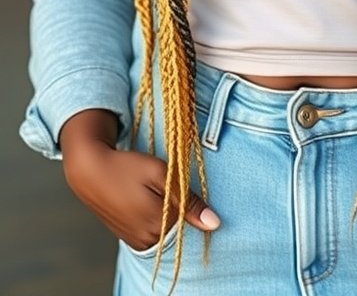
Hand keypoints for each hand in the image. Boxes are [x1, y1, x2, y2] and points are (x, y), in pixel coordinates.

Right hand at [60, 111, 219, 250]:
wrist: (89, 172)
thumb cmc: (126, 167)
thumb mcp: (160, 173)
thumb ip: (188, 200)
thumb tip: (214, 224)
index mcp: (159, 223)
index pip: (192, 222)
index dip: (192, 203)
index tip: (181, 185)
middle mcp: (148, 239)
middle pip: (180, 229)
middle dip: (180, 209)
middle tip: (160, 185)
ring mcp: (137, 242)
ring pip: (167, 231)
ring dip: (168, 214)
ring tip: (150, 191)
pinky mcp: (130, 239)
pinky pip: (153, 234)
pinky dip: (156, 219)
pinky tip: (145, 201)